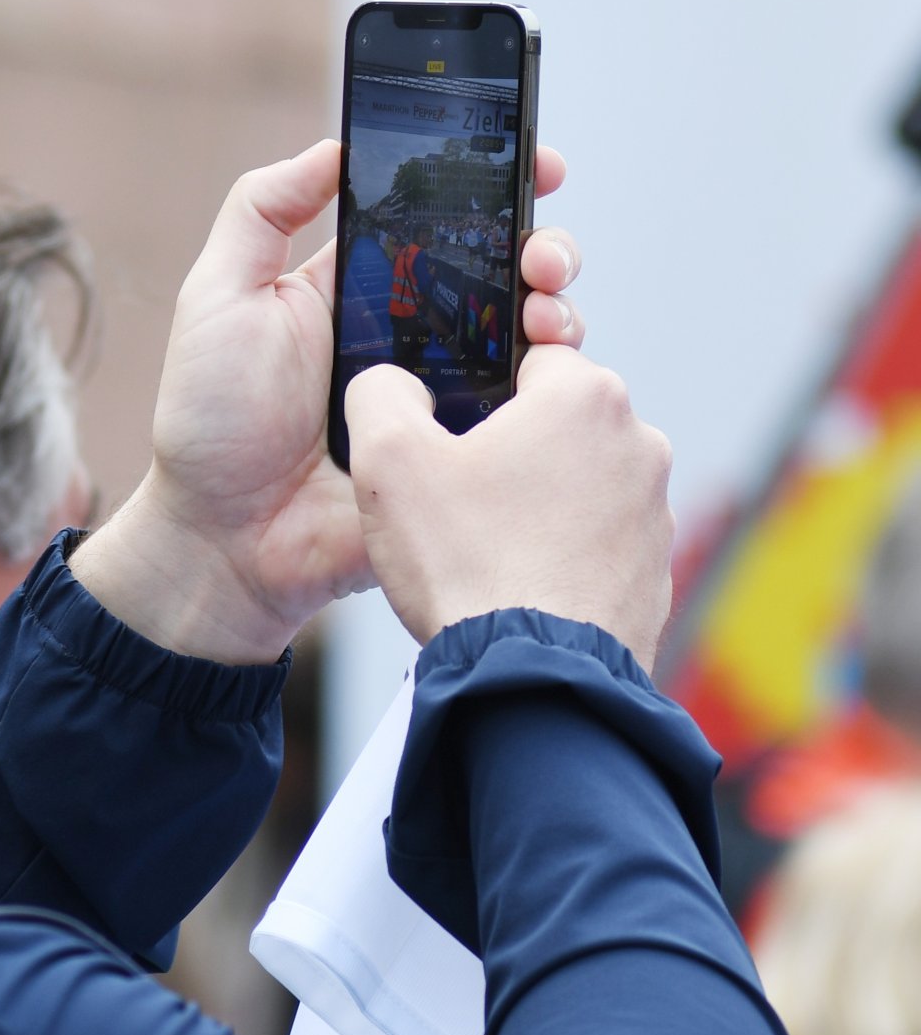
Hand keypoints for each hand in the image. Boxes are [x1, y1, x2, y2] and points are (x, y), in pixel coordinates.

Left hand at [73, 139, 578, 663]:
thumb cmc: (210, 421)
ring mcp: (444, 398)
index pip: (439, 219)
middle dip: (543, 244)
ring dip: (558, 308)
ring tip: (547, 308)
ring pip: (529, 339)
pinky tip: (546, 372)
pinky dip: (552, 389)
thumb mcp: (216, 297)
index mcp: (357, 287)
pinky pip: (528, 418)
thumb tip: (332, 145)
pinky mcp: (464, 457)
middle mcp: (410, 334)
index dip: (492, 183)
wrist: (225, 541)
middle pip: (502, 271)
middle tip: (544, 250)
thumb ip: (260, 212)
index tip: (535, 158)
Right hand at [346, 345, 674, 668]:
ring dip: (535, 503)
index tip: (447, 433)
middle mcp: (638, 443)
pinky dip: (559, 554)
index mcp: (584, 396)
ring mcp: (655, 511)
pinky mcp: (655, 570)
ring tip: (483, 549)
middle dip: (506, 450)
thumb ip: (379, 394)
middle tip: (455, 497)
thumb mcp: (386, 461)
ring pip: (576, 482)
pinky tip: (516, 584)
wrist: (531, 676)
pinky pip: (595, 541)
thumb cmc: (465, 562)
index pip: (527, 357)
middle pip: (553, 422)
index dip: (476, 390)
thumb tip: (388, 383)